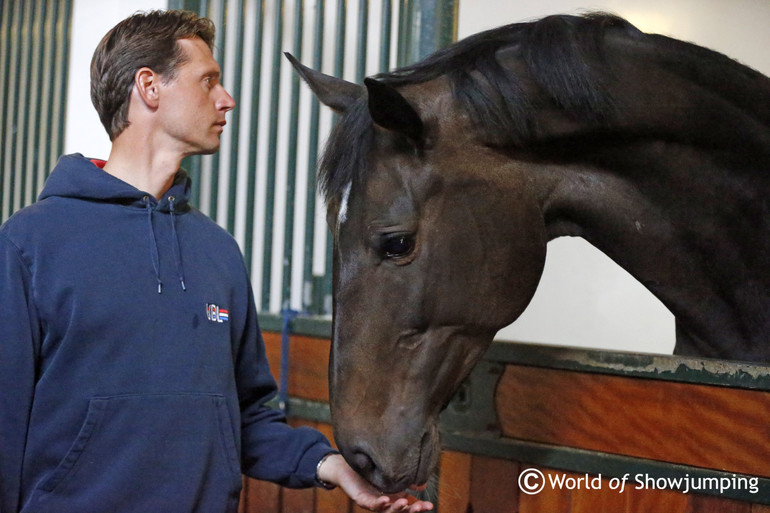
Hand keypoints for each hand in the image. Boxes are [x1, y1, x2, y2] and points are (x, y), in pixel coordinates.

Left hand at [317, 453, 433, 511]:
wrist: (345, 465)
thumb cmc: (368, 468)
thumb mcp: (390, 472)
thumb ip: (405, 478)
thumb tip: (423, 484)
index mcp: (392, 497)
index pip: (408, 505)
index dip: (419, 507)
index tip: (431, 506)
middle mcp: (384, 502)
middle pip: (399, 511)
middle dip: (411, 511)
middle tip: (421, 507)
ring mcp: (372, 502)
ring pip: (385, 510)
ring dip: (396, 509)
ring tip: (405, 504)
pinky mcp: (360, 498)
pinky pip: (370, 504)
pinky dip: (378, 504)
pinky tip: (386, 500)